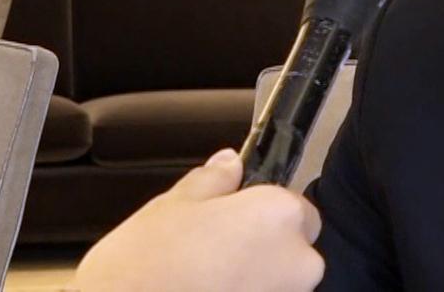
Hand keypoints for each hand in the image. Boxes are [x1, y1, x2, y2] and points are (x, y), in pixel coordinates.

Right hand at [74, 148, 324, 291]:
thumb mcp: (171, 207)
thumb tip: (230, 162)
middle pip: (293, 252)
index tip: (234, 222)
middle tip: (212, 256)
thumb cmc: (145, 269)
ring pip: (278, 285)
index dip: (264, 214)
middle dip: (262, 253)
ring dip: (252, 282)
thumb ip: (212, 181)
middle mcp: (298, 262)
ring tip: (202, 282)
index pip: (295, 208)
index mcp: (279, 216)